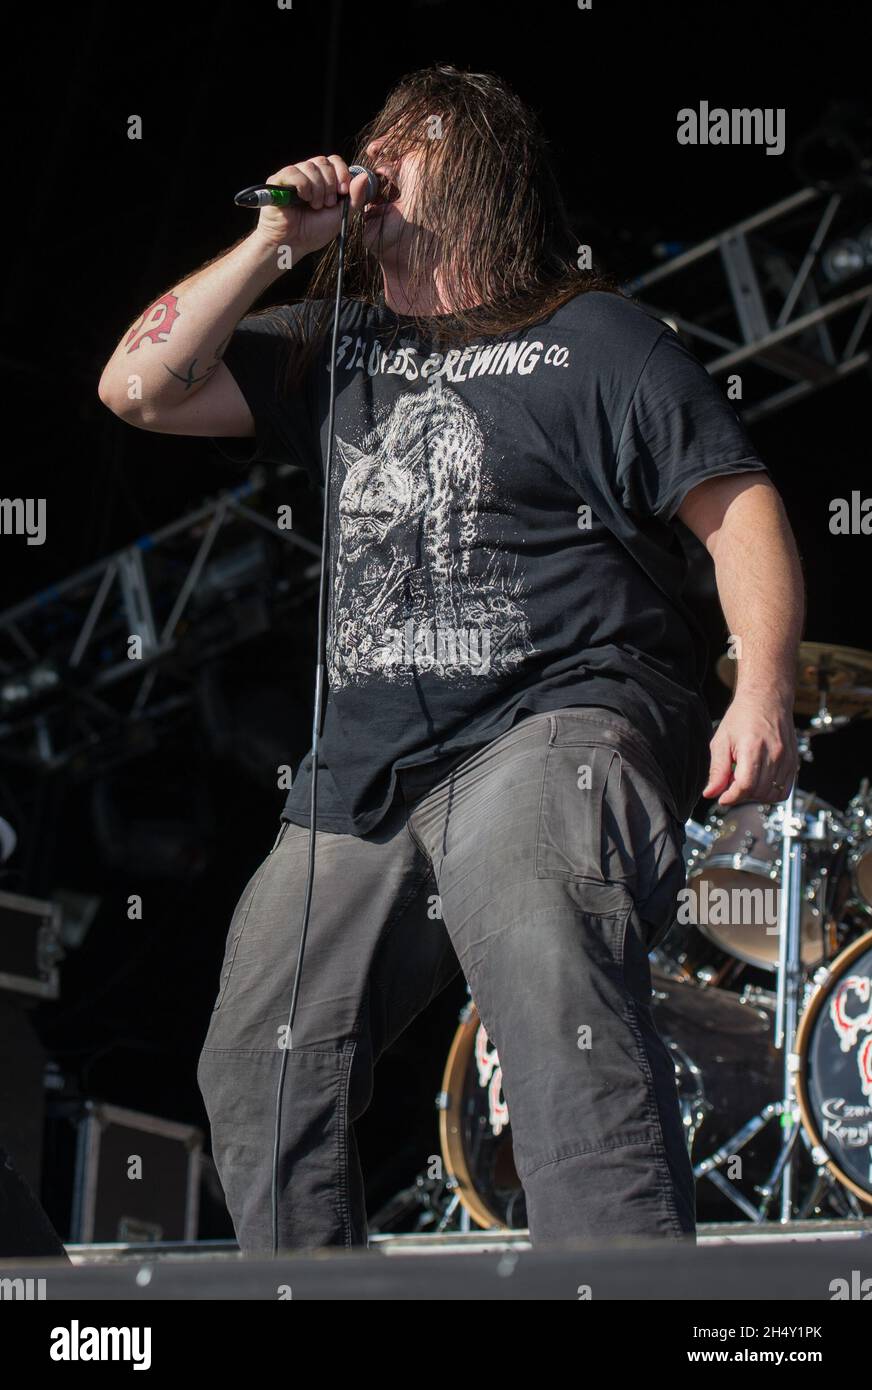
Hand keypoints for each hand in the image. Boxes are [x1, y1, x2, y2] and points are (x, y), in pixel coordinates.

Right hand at [252, 155, 371, 259]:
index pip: (334, 161)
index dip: (342, 172)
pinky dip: (303, 186)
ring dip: (317, 189)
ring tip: (314, 206)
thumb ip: (355, 197)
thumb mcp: (341, 215)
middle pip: (324, 162)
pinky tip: (302, 199)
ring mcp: (293, 176)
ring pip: (310, 166)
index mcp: (323, 180)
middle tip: (327, 204)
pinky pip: (294, 171)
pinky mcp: (278, 180)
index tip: (343, 191)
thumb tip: (365, 176)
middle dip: (330, 185)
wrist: (293, 244)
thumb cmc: (314, 231)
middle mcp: (308, 175)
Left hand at [703, 693, 798, 805]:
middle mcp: (774, 755)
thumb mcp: (721, 741)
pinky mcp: (793, 762)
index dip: (732, 797)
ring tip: (745, 780)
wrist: (767, 699)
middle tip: (731, 784)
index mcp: (753, 748)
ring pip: (771, 794)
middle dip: (741, 795)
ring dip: (755, 795)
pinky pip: (784, 790)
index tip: (722, 798)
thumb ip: (717, 770)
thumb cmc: (742, 717)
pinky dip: (770, 793)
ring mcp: (787, 759)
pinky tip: (759, 782)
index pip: (745, 786)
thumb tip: (710, 793)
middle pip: (758, 792)